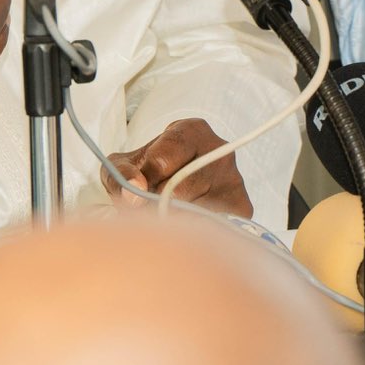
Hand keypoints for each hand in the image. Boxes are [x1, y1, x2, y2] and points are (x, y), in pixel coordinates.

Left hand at [104, 118, 250, 216]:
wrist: (176, 183)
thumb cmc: (149, 171)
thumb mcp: (124, 165)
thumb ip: (121, 175)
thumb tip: (134, 197)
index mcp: (191, 131)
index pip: (160, 162)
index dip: (143, 182)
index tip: (138, 190)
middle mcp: (219, 149)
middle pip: (179, 190)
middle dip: (157, 206)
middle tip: (149, 209)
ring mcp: (234, 178)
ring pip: (196, 212)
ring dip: (175, 222)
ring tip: (167, 216)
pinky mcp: (242, 206)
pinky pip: (213, 227)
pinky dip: (195, 233)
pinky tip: (186, 226)